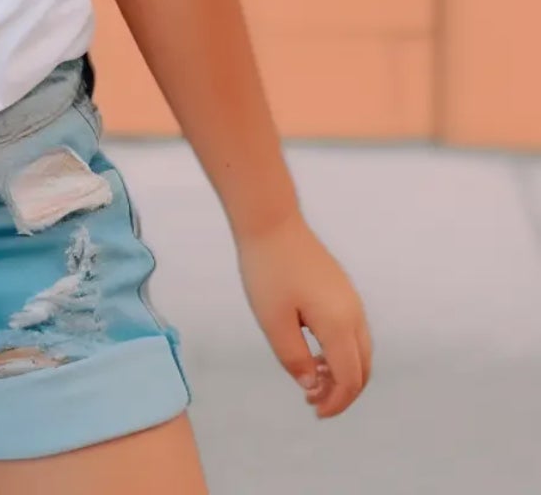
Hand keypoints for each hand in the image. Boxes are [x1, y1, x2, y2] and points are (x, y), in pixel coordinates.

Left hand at [235, 210, 372, 418]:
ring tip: (312, 378)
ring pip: (360, 349)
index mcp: (339, 324)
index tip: (314, 410)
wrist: (271, 220)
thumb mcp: (273, 322)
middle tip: (313, 401)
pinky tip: (315, 351)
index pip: (349, 379)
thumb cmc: (268, 270)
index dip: (336, 402)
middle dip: (343, 392)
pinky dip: (342, 351)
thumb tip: (313, 384)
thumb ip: (294, 359)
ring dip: (343, 371)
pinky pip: (353, 331)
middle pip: (363, 368)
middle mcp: (354, 313)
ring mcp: (351, 298)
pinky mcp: (342, 288)